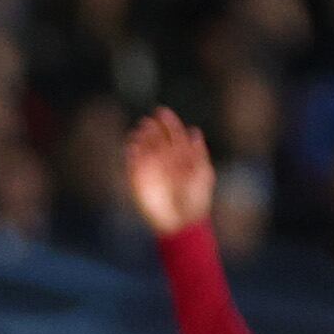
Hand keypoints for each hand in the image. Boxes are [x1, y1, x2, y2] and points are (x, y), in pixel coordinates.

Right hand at [123, 108, 215, 237]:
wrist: (181, 222)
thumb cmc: (196, 200)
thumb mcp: (203, 173)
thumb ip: (198, 153)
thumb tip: (194, 132)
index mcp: (182, 155)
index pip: (173, 133)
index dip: (167, 121)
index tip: (160, 112)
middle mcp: (165, 159)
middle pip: (156, 137)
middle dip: (151, 128)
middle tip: (147, 122)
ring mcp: (151, 169)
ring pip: (142, 147)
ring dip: (139, 138)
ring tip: (138, 133)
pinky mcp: (139, 180)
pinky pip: (132, 163)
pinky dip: (131, 154)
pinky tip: (132, 147)